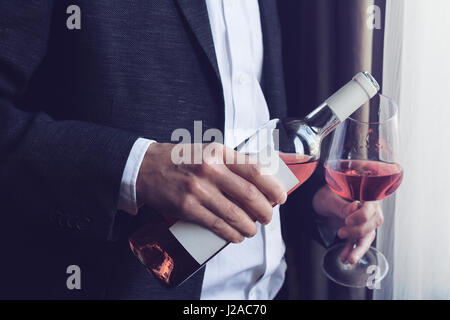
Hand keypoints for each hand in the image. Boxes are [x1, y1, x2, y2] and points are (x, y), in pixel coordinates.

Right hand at [136, 142, 286, 242]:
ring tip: (253, 229)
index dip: (273, 186)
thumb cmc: (179, 159)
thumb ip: (232, 162)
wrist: (144, 167)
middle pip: (249, 194)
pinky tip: (237, 236)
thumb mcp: (208, 151)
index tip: (281, 197)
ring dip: (250, 226)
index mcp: (218, 153)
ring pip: (235, 214)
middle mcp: (210, 169)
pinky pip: (217, 225)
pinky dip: (232, 234)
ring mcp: (198, 190)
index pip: (255, 170)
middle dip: (265, 210)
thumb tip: (260, 177)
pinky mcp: (188, 208)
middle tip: (268, 217)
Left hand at [312, 185, 383, 263]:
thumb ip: (342, 205)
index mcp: (365, 196)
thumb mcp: (330, 198)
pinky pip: (357, 242)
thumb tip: (354, 208)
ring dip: (358, 249)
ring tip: (350, 259)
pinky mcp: (357, 231)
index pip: (371, 208)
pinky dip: (351, 250)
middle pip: (372, 224)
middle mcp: (368, 209)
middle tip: (340, 233)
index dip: (361, 216)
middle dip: (358, 233)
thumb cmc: (326, 195)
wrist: (320, 203)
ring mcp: (364, 222)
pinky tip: (345, 257)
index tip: (347, 220)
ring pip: (367, 237)